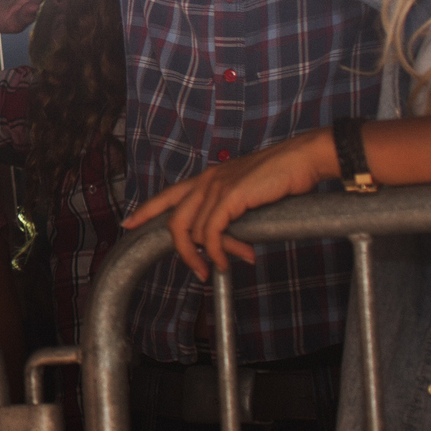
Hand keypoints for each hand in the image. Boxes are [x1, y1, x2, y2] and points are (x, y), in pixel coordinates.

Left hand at [123, 130, 336, 280]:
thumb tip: (231, 242)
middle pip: (174, 220)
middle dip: (182, 251)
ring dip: (211, 255)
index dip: (145, 211)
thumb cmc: (280, 178)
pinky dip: (218, 251)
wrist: (301, 159)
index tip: (128, 224)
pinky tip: (229, 260)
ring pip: (195, 231)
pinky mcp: (230, 196)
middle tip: (198, 271)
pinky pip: (212, 232)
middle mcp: (205, 181)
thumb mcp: (247, 196)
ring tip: (226, 267)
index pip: (167, 196)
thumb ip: (232, 214)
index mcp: (206, 178)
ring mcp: (216, 187)